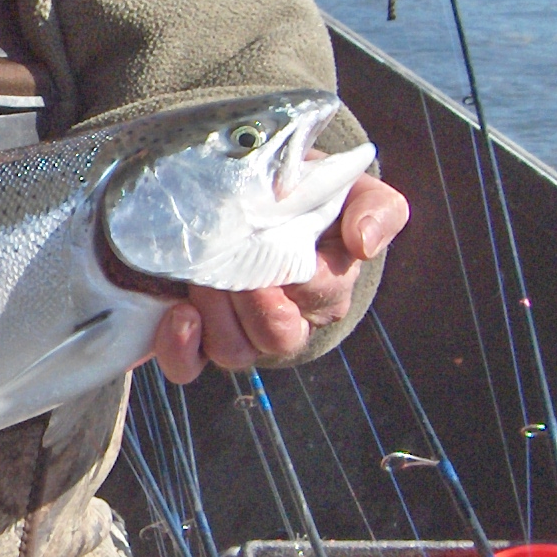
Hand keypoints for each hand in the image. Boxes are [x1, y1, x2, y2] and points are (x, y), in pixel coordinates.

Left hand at [151, 170, 409, 383]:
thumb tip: (365, 243)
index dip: (297, 277)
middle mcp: (288, 320)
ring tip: (202, 275)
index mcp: (328, 287)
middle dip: (252, 299)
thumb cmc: (305, 194)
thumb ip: (376, 210)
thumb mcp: (352, 192)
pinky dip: (180, 347)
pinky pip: (188, 364)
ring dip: (215, 314)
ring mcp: (240, 332)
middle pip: (277, 336)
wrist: (252, 198)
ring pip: (234, 351)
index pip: (320, 294)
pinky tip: (180, 314)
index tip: (274, 242)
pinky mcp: (197, 336)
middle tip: (232, 260)